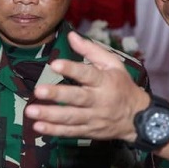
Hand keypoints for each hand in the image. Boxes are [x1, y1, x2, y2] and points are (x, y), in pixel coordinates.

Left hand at [26, 31, 149, 141]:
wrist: (137, 117)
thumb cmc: (122, 86)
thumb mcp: (113, 64)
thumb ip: (91, 50)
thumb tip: (71, 35)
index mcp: (105, 81)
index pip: (88, 74)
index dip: (72, 69)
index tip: (55, 64)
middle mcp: (100, 100)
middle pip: (77, 98)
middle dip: (57, 94)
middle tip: (38, 90)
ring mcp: (94, 118)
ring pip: (71, 117)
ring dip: (50, 115)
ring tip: (31, 111)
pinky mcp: (89, 131)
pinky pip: (70, 132)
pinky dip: (54, 130)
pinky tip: (38, 126)